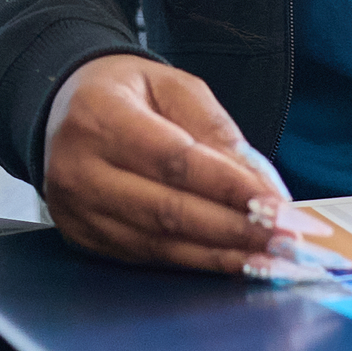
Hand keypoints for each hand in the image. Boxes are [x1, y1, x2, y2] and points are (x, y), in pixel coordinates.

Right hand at [41, 54, 325, 274]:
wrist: (63, 107)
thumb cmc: (126, 93)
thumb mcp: (173, 87)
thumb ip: (217, 131)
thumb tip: (263, 185)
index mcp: (99, 115)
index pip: (175, 161)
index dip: (231, 189)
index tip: (281, 208)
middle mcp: (78, 167)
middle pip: (168, 211)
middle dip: (236, 230)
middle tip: (288, 243)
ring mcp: (75, 209)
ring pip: (159, 244)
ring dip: (222, 256)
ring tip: (271, 259)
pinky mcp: (82, 237)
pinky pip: (146, 258)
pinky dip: (195, 263)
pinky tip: (233, 263)